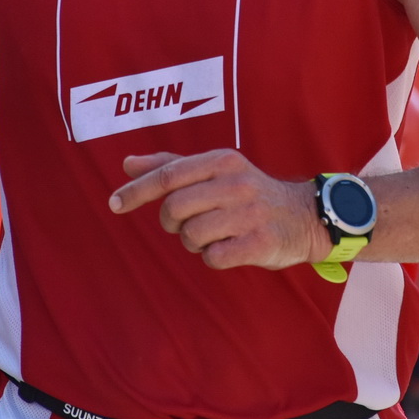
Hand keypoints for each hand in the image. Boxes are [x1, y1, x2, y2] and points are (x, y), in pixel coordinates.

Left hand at [109, 150, 327, 270]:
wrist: (305, 216)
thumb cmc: (249, 194)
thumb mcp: (216, 169)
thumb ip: (172, 165)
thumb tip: (127, 163)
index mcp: (222, 160)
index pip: (168, 175)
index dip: (136, 191)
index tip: (113, 204)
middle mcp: (236, 182)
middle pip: (174, 208)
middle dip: (172, 222)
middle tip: (187, 223)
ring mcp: (249, 213)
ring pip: (191, 235)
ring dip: (194, 242)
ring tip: (214, 235)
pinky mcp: (260, 243)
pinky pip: (213, 258)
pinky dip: (213, 257)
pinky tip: (229, 248)